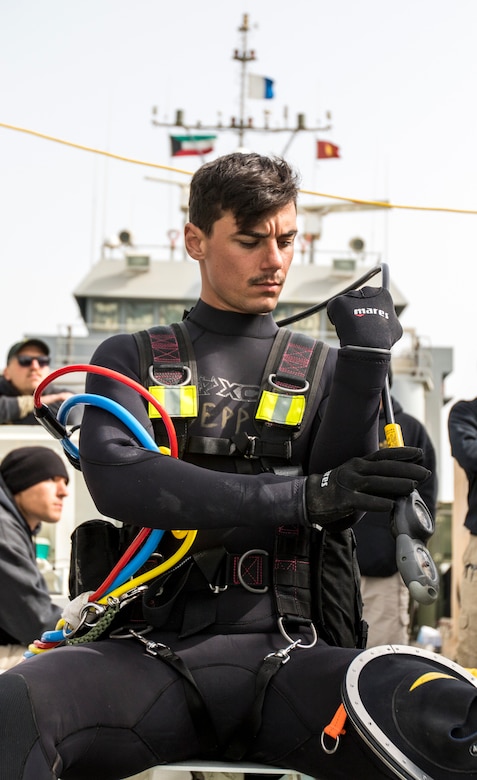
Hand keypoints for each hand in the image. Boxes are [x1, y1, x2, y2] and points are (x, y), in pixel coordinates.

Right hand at [305, 447, 429, 530]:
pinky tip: (391, 505)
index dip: (402, 453)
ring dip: (396, 484)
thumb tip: (402, 483)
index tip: (419, 453)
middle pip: (384, 468)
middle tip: (424, 472)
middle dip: (407, 469)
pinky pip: (363, 501)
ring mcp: (349, 484)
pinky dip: (377, 503)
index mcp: (360, 463)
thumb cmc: (338, 488)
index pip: (384, 455)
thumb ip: (377, 479)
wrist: (310, 496)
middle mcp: (355, 470)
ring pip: (376, 482)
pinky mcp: (343, 499)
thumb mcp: (356, 477)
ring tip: (413, 486)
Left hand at [327, 286, 402, 348]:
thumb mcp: (395, 327)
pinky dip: (335, 319)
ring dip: (345, 315)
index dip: (368, 310)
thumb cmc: (383, 339)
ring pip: (345, 305)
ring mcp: (351, 295)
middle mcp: (367, 290)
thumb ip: (390, 319)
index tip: (366, 321)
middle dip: (355, 310)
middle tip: (357, 326)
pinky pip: (333, 309)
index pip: (372, 299)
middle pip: (357, 299)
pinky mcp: (338, 301)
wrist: (368, 344)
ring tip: (350, 329)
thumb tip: (389, 321)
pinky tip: (342, 329)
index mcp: (382, 294)